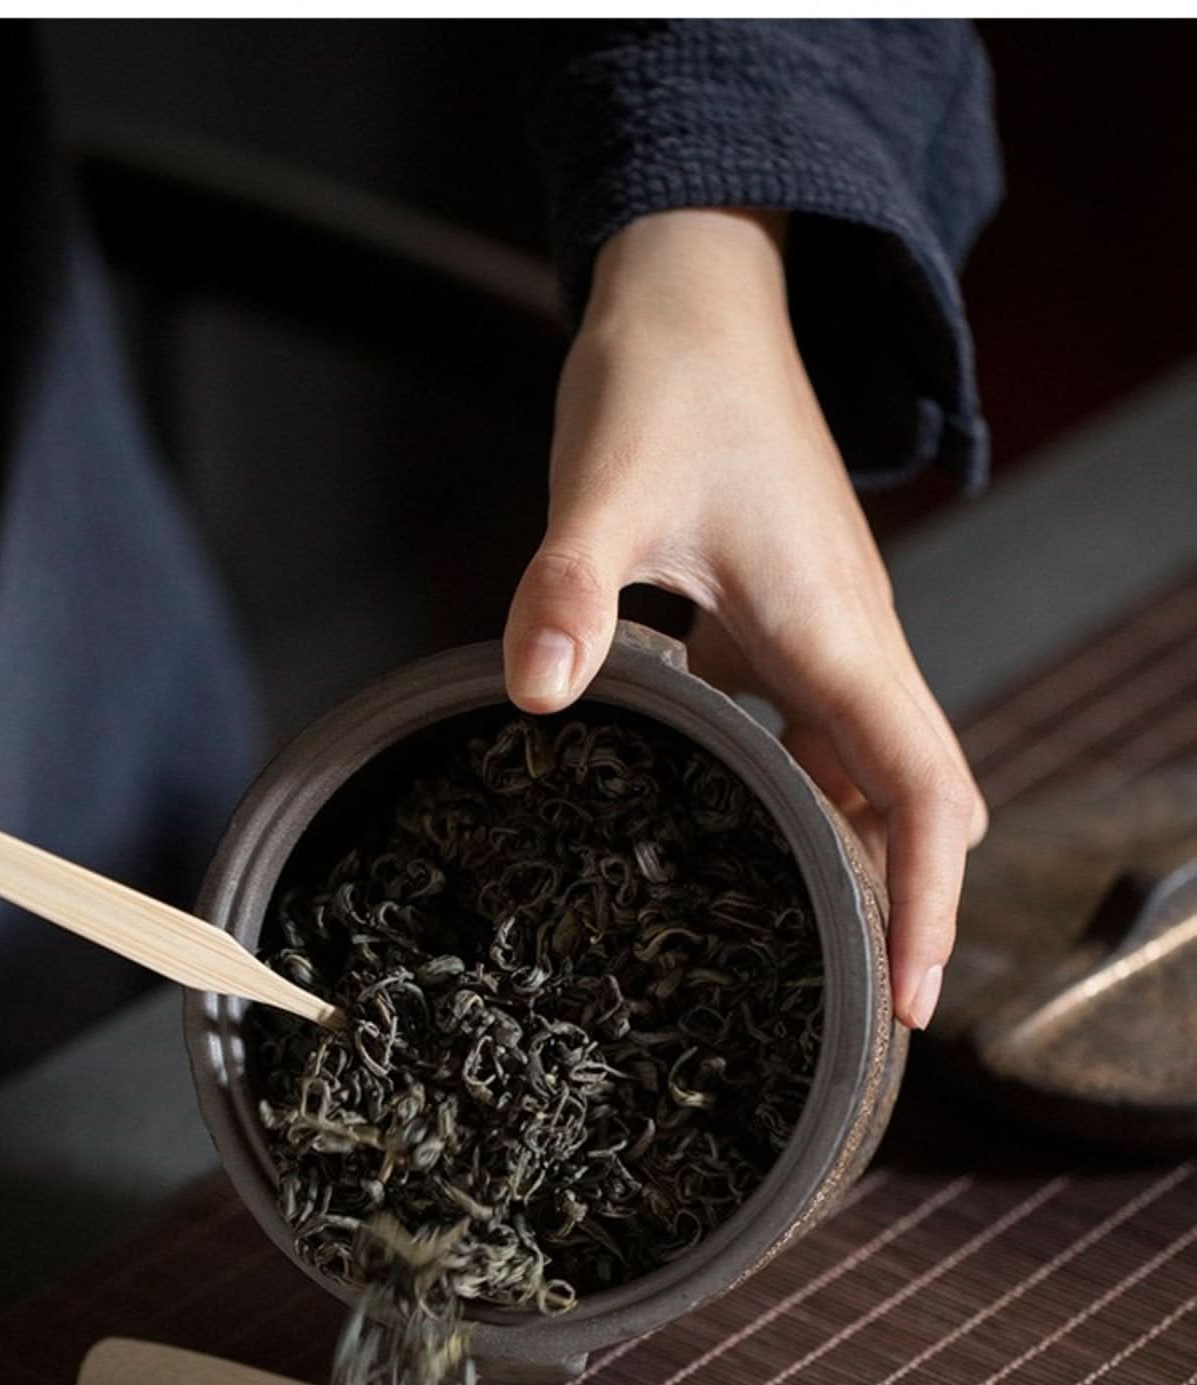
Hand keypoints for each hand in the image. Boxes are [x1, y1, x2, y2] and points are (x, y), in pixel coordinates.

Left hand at [503, 208, 986, 1030]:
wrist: (699, 290)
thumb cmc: (668, 377)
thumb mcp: (606, 487)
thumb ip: (569, 590)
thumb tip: (536, 691)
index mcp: (836, 630)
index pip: (921, 791)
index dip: (927, 904)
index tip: (911, 999)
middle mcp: (851, 641)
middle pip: (916, 799)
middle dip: (906, 906)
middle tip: (865, 1014)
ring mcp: (823, 631)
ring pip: (868, 769)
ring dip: (856, 854)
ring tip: (805, 953)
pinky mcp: (783, 617)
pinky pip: (812, 730)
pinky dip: (797, 793)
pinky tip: (726, 831)